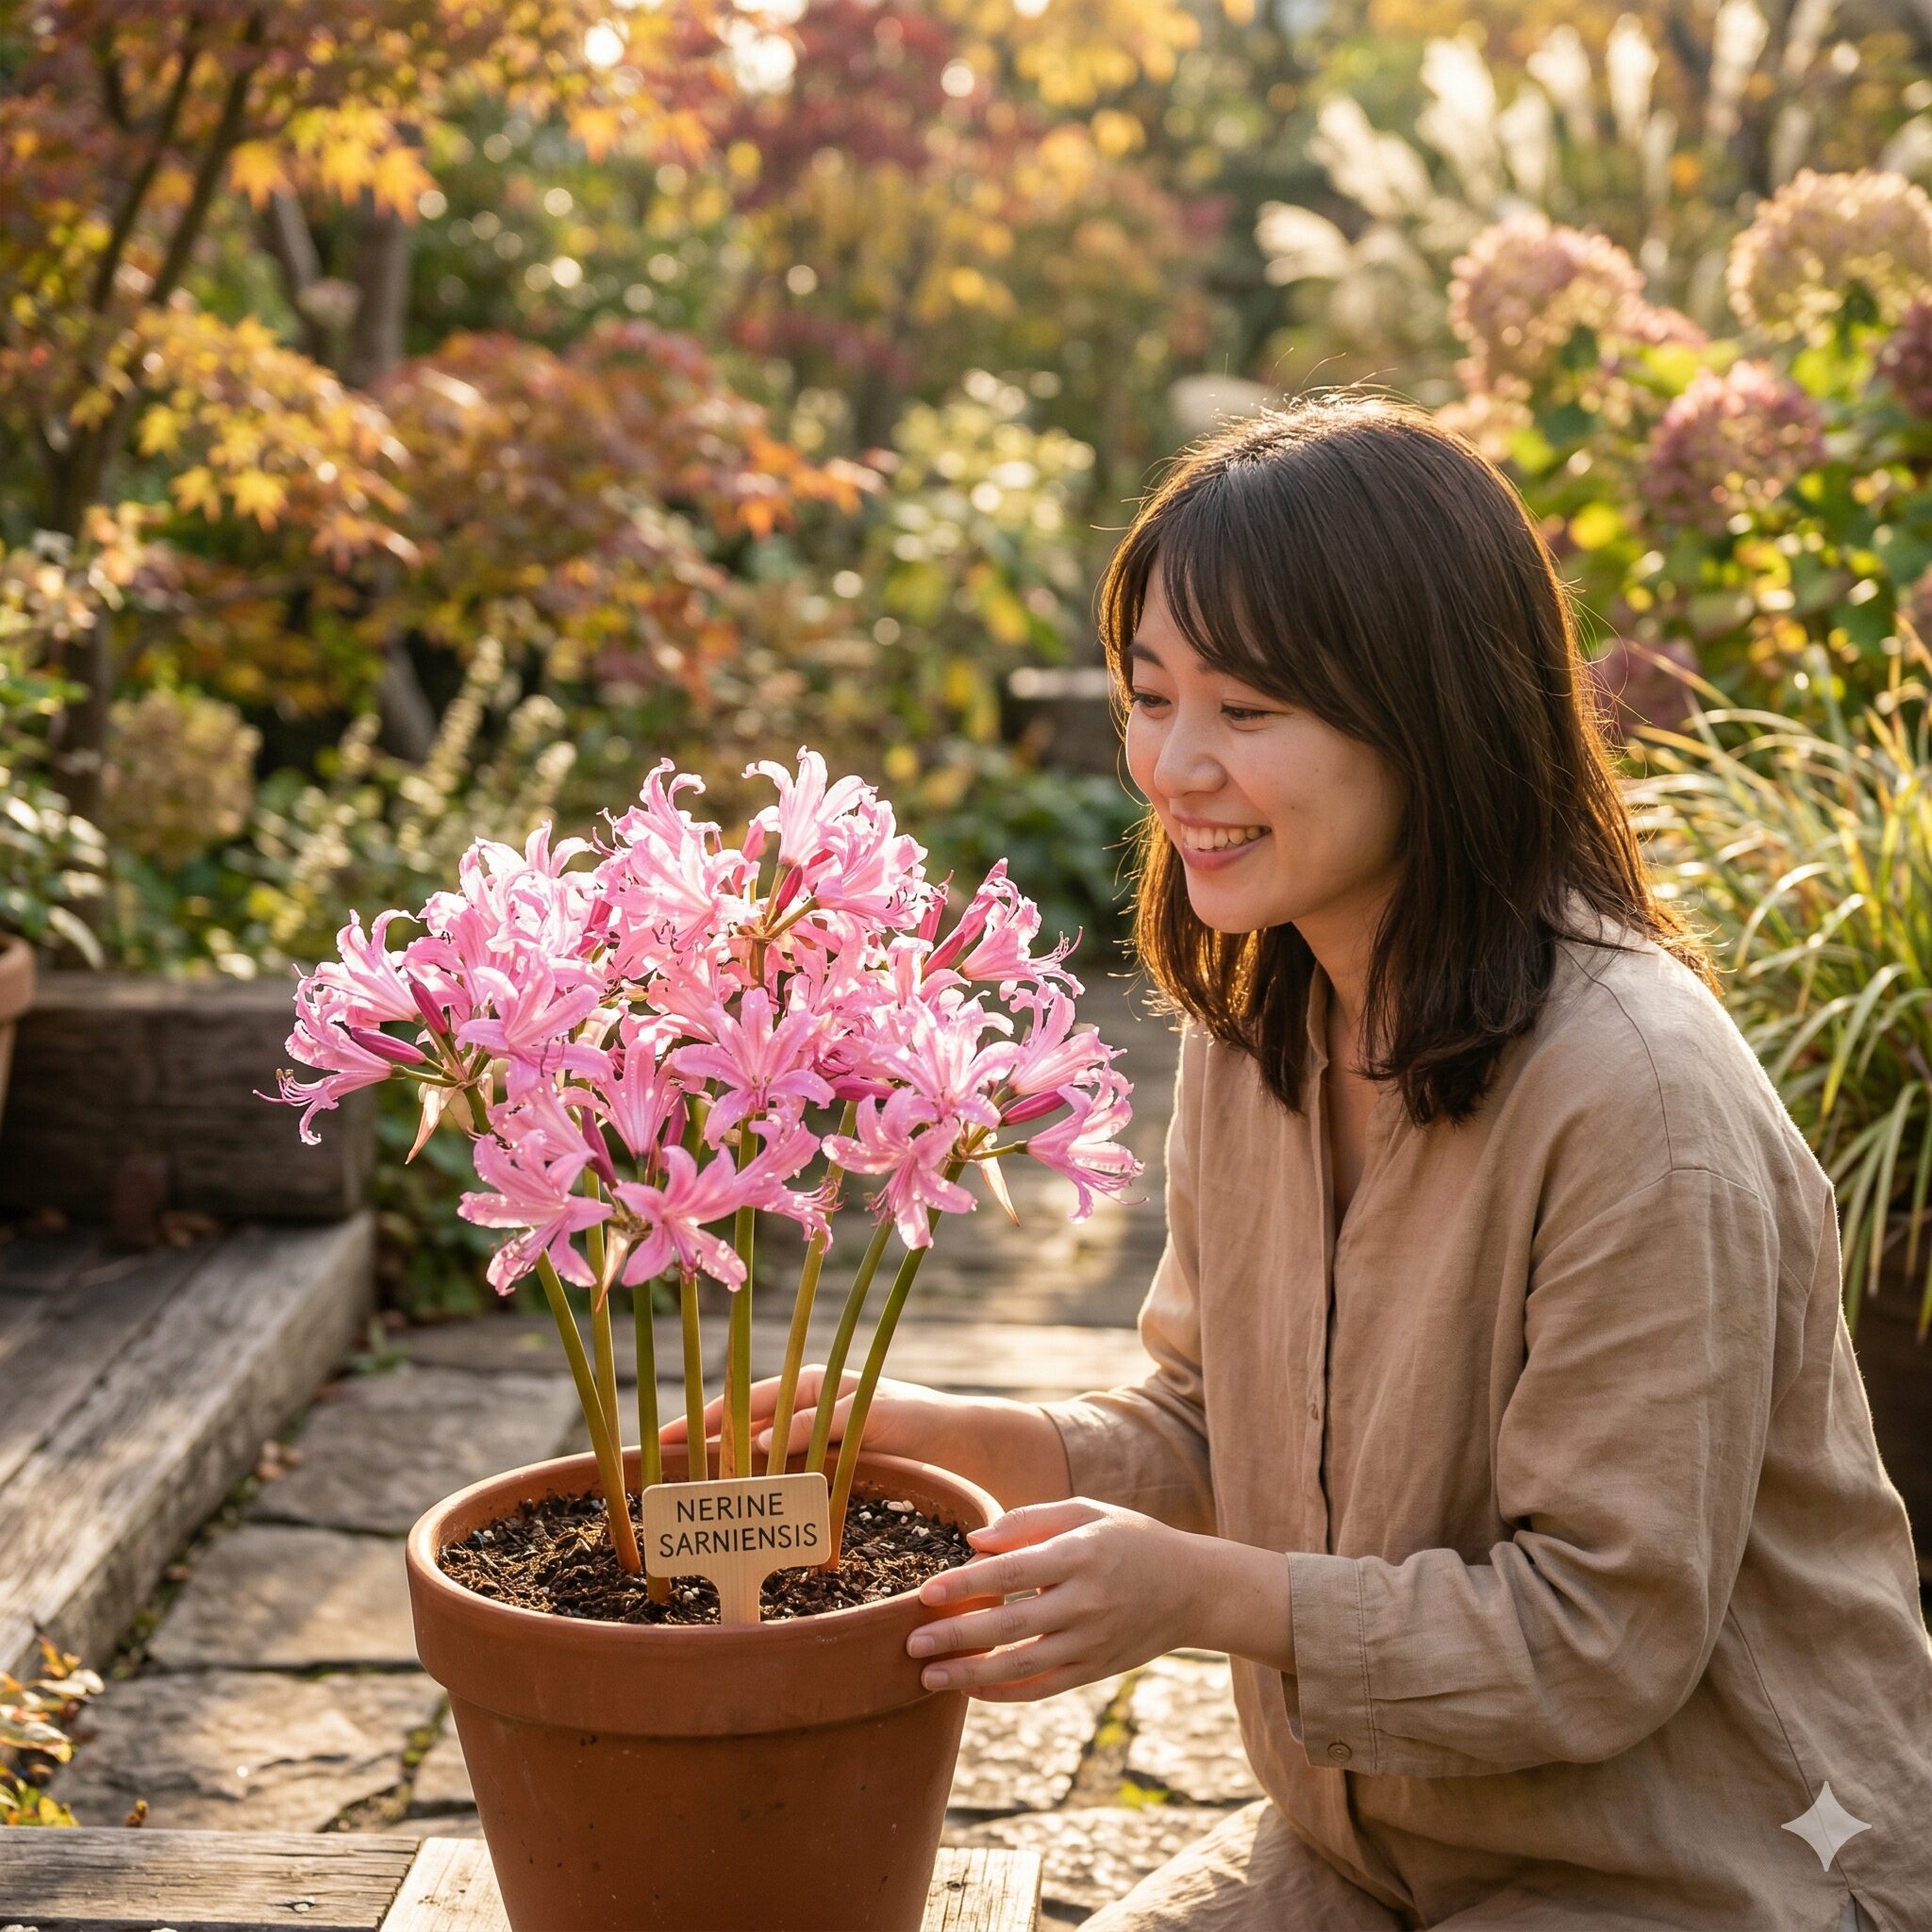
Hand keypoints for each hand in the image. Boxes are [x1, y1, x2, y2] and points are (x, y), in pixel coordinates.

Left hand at [659, 1365, 1072, 1507]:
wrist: (973, 1444)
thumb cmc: (903, 1457)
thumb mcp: (842, 1463)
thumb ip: (802, 1472)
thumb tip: (749, 1506)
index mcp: (806, 1398)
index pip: (740, 1407)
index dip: (697, 1424)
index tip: (652, 1447)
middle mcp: (820, 1389)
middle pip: (747, 1401)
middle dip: (701, 1423)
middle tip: (657, 1448)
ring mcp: (847, 1396)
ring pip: (778, 1408)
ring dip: (736, 1430)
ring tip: (693, 1453)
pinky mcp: (875, 1410)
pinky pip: (824, 1422)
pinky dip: (790, 1433)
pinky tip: (761, 1450)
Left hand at [906, 1498, 1198, 1701]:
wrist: (1193, 1588)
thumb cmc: (1130, 1539)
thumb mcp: (1086, 1511)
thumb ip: (1029, 1522)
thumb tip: (974, 1540)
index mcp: (1082, 1553)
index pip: (1013, 1571)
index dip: (967, 1584)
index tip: (927, 1593)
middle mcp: (1087, 1601)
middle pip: (1011, 1624)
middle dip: (957, 1636)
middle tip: (912, 1642)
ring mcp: (1092, 1641)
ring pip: (1022, 1666)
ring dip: (971, 1674)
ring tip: (928, 1677)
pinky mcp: (1096, 1670)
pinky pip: (1043, 1688)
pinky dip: (1005, 1694)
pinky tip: (971, 1690)